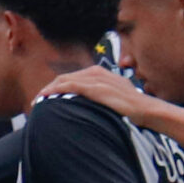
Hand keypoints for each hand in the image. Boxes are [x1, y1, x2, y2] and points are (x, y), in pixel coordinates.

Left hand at [37, 63, 157, 125]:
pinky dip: (57, 91)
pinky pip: (72, 87)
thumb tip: (88, 108)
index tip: (46, 98)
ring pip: (65, 81)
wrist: (146, 109)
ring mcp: (97, 80)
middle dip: (49, 88)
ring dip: (49, 90)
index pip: (72, 78)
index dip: (56, 87)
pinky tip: (48, 97)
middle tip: (37, 100)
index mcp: (99, 73)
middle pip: (65, 77)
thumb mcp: (114, 98)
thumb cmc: (132, 108)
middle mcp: (96, 73)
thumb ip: (100, 98)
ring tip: (38, 101)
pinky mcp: (97, 89)